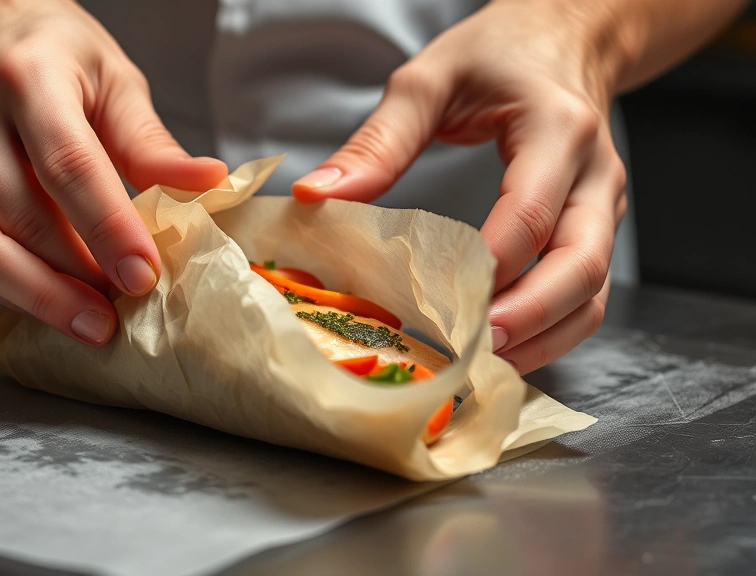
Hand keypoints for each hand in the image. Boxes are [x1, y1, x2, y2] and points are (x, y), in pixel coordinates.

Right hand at [0, 0, 227, 344]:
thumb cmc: (42, 47)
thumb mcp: (109, 75)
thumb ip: (150, 141)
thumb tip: (205, 183)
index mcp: (25, 79)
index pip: (69, 167)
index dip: (109, 228)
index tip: (143, 274)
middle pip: (24, 221)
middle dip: (78, 280)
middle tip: (123, 314)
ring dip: (42, 300)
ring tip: (91, 323)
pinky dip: (11, 291)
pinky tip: (50, 303)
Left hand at [292, 0, 629, 373]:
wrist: (564, 36)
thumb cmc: (498, 54)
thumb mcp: (429, 81)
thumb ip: (378, 141)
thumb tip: (318, 195)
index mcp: (557, 130)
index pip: (529, 214)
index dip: (490, 268)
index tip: (443, 305)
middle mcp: (595, 174)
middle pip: (580, 265)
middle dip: (528, 319)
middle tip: (469, 350)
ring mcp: (604, 205)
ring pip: (594, 291)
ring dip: (544, 336)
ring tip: (483, 365)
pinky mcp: (597, 226)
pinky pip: (590, 292)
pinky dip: (553, 330)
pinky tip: (506, 349)